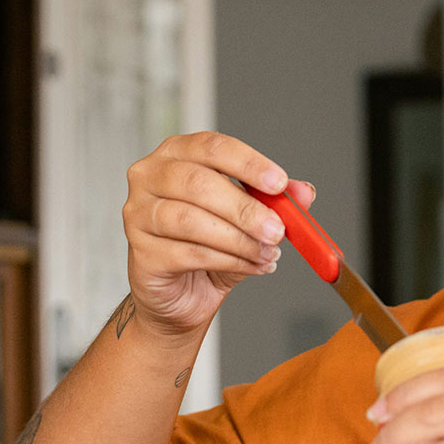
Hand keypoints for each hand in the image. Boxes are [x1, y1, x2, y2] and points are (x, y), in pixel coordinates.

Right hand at [122, 132, 316, 336]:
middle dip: (246, 209)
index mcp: (177, 154)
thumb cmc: (208, 246)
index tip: (280, 184)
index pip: (212, 147)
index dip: (248, 164)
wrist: (180, 295)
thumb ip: (273, 202)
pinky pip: (188, 253)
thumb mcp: (247, 219)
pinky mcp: (141, 252)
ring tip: (267, 253)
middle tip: (277, 230)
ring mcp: (138, 214)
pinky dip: (228, 261)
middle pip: (199, 183)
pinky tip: (250, 267)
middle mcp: (150, 177)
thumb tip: (304, 192)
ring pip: (192, 221)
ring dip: (239, 240)